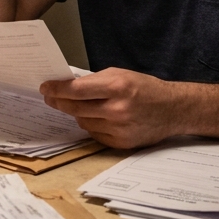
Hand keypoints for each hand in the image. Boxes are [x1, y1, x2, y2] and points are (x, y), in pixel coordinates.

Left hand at [40, 67, 176, 149]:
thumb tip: (66, 87)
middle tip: (51, 97)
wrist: (173, 109)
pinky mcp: (121, 143)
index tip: (45, 88)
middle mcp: (117, 109)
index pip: (76, 90)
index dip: (57, 89)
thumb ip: (94, 81)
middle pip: (75, 108)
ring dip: (78, 113)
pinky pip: (94, 134)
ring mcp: (119, 129)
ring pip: (82, 122)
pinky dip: (92, 125)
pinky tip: (99, 117)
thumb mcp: (121, 75)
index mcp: (117, 87)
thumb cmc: (145, 88)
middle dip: (59, 101)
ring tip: (85, 105)